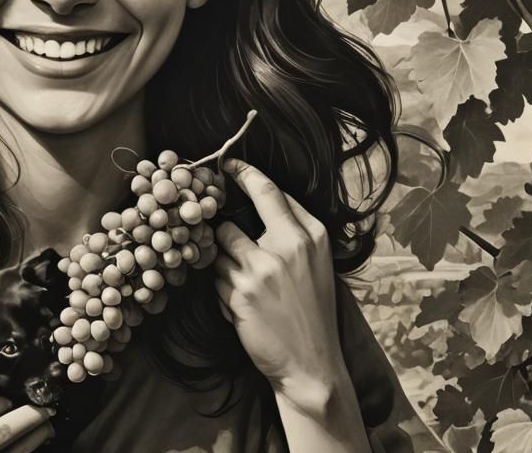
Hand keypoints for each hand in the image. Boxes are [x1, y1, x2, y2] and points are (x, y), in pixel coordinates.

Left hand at [213, 158, 346, 407]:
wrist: (312, 366)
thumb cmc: (312, 310)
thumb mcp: (317, 262)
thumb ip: (292, 226)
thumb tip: (260, 192)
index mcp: (309, 235)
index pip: (267, 190)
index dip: (242, 174)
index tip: (226, 166)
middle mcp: (286, 247)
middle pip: (228, 223)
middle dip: (221, 238)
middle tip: (228, 253)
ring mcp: (260, 271)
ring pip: (216, 251)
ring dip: (221, 267)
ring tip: (244, 288)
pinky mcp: (240, 294)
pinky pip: (214, 280)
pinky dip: (221, 291)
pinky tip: (242, 307)